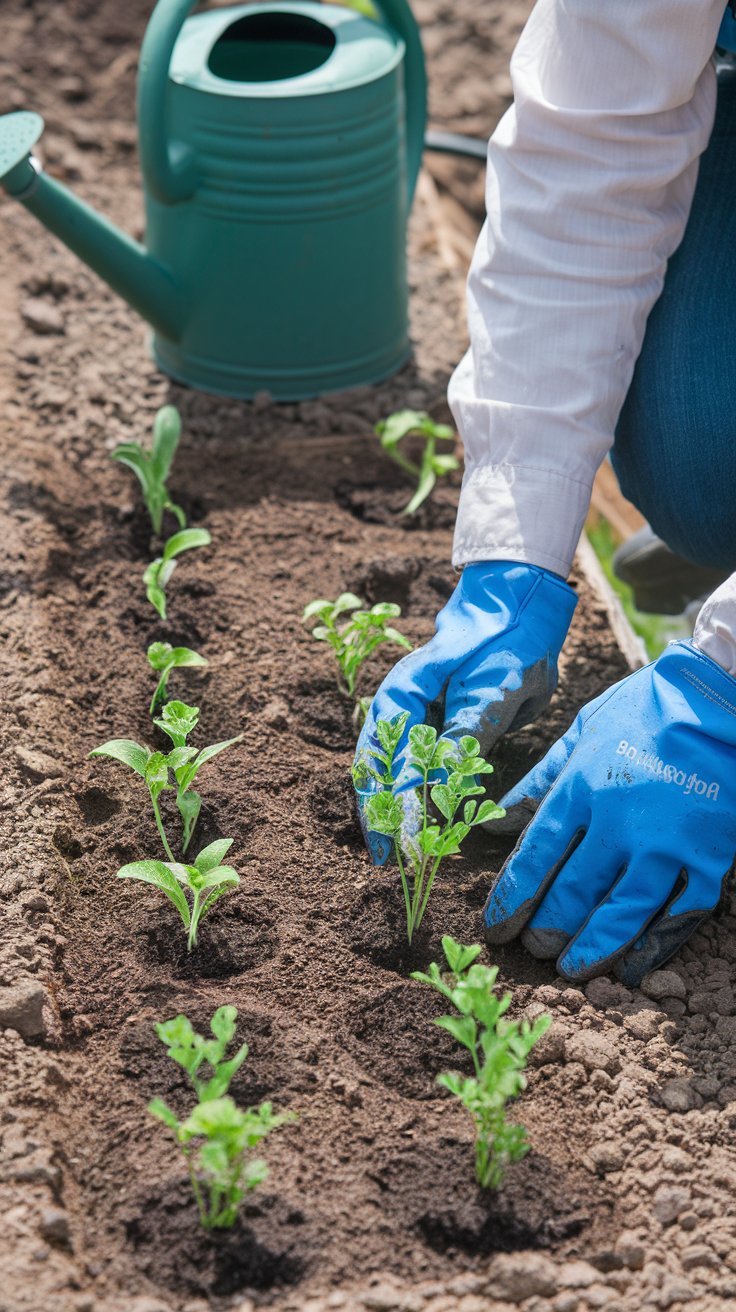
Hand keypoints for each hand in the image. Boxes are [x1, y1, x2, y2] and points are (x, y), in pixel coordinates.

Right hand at [353, 561, 577, 862]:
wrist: (519, 604)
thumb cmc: (506, 639)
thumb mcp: (494, 686)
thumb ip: (467, 731)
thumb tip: (444, 779)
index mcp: (405, 690)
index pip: (392, 759)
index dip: (399, 805)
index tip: (410, 843)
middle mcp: (399, 703)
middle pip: (373, 767)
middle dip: (381, 816)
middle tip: (392, 861)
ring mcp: (411, 711)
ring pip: (383, 769)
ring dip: (388, 809)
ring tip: (394, 849)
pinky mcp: (429, 721)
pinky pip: (407, 764)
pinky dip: (407, 794)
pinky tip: (413, 820)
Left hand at [484, 641, 735, 985]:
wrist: (719, 697)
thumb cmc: (646, 708)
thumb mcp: (582, 732)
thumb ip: (540, 780)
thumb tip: (494, 820)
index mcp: (581, 788)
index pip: (535, 856)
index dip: (512, 898)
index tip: (496, 928)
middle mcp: (618, 822)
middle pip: (573, 891)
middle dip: (548, 929)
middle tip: (534, 952)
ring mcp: (666, 843)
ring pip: (622, 912)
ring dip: (594, 947)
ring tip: (572, 970)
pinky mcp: (708, 856)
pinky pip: (679, 913)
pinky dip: (655, 944)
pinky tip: (635, 965)